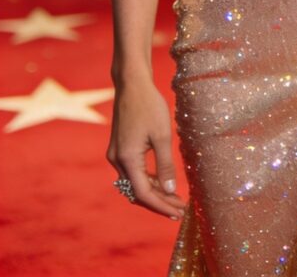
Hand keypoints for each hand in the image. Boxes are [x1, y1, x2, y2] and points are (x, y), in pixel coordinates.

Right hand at [106, 80, 185, 220]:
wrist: (132, 85)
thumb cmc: (150, 106)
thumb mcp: (162, 135)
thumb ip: (165, 164)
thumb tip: (170, 190)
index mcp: (127, 159)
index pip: (143, 193)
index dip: (161, 205)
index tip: (177, 212)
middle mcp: (117, 161)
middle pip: (137, 192)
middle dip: (158, 202)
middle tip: (180, 209)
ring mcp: (116, 155)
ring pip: (135, 183)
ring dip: (154, 192)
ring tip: (175, 199)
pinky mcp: (120, 149)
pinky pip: (133, 172)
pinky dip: (148, 179)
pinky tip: (164, 182)